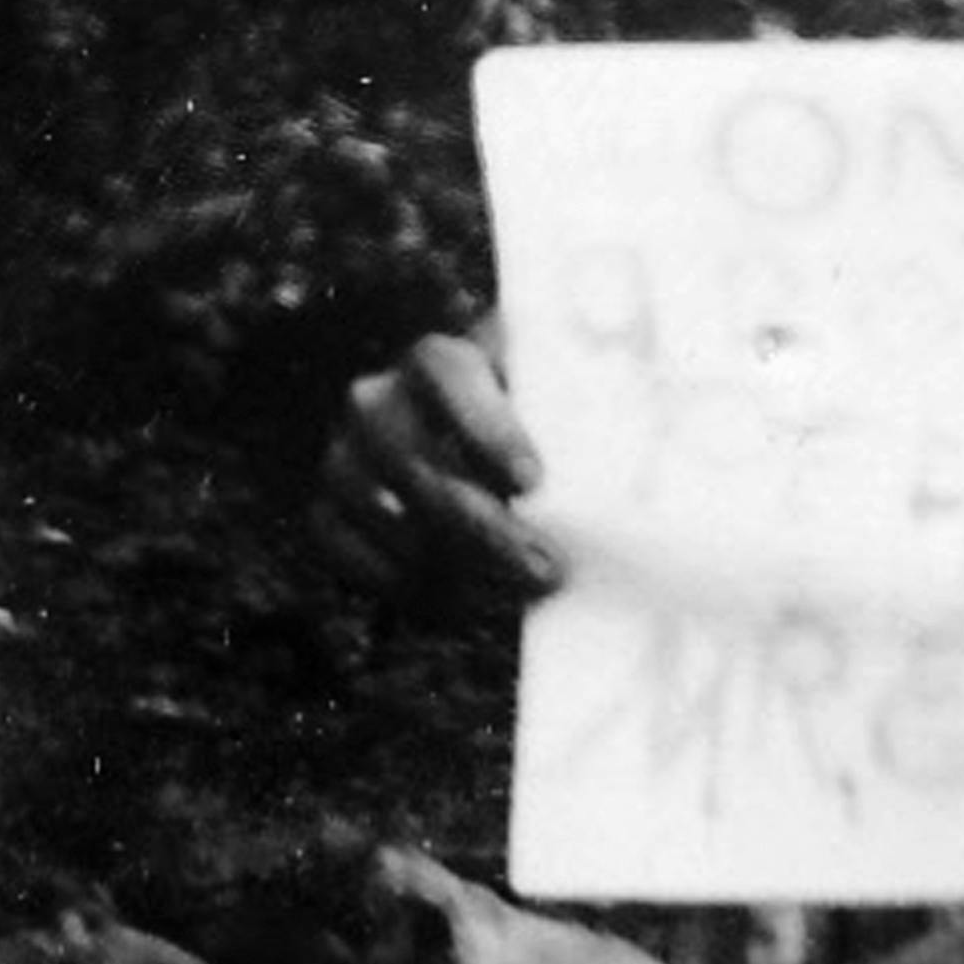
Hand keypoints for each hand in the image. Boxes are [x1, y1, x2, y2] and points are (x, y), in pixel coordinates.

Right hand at [311, 321, 563, 603]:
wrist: (482, 461)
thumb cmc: (536, 430)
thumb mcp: (559, 411)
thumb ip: (580, 428)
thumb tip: (634, 474)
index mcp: (441, 359)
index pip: (446, 373)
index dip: (484, 426)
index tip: (533, 482)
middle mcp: (380, 398)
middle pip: (411, 455)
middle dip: (481, 524)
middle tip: (544, 569)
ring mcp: (347, 453)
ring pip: (377, 505)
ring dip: (443, 557)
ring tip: (508, 591)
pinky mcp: (328, 508)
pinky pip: (339, 545)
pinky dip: (392, 580)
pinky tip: (451, 603)